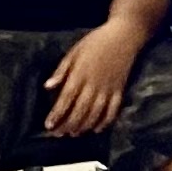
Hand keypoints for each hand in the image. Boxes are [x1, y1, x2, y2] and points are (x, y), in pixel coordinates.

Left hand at [40, 23, 144, 137]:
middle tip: (57, 134)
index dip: (56, 114)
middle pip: (80, 110)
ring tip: (73, 134)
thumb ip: (61, 70)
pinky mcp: (120, 91)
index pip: (66, 99)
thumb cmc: (96, 42)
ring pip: (95, 114)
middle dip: (67, 124)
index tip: (48, 125)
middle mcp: (94, 85)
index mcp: (80, 74)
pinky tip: (97, 129)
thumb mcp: (74, 52)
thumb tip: (47, 86)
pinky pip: (113, 111)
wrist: (124, 36)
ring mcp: (108, 89)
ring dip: (84, 126)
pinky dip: (105, 122)